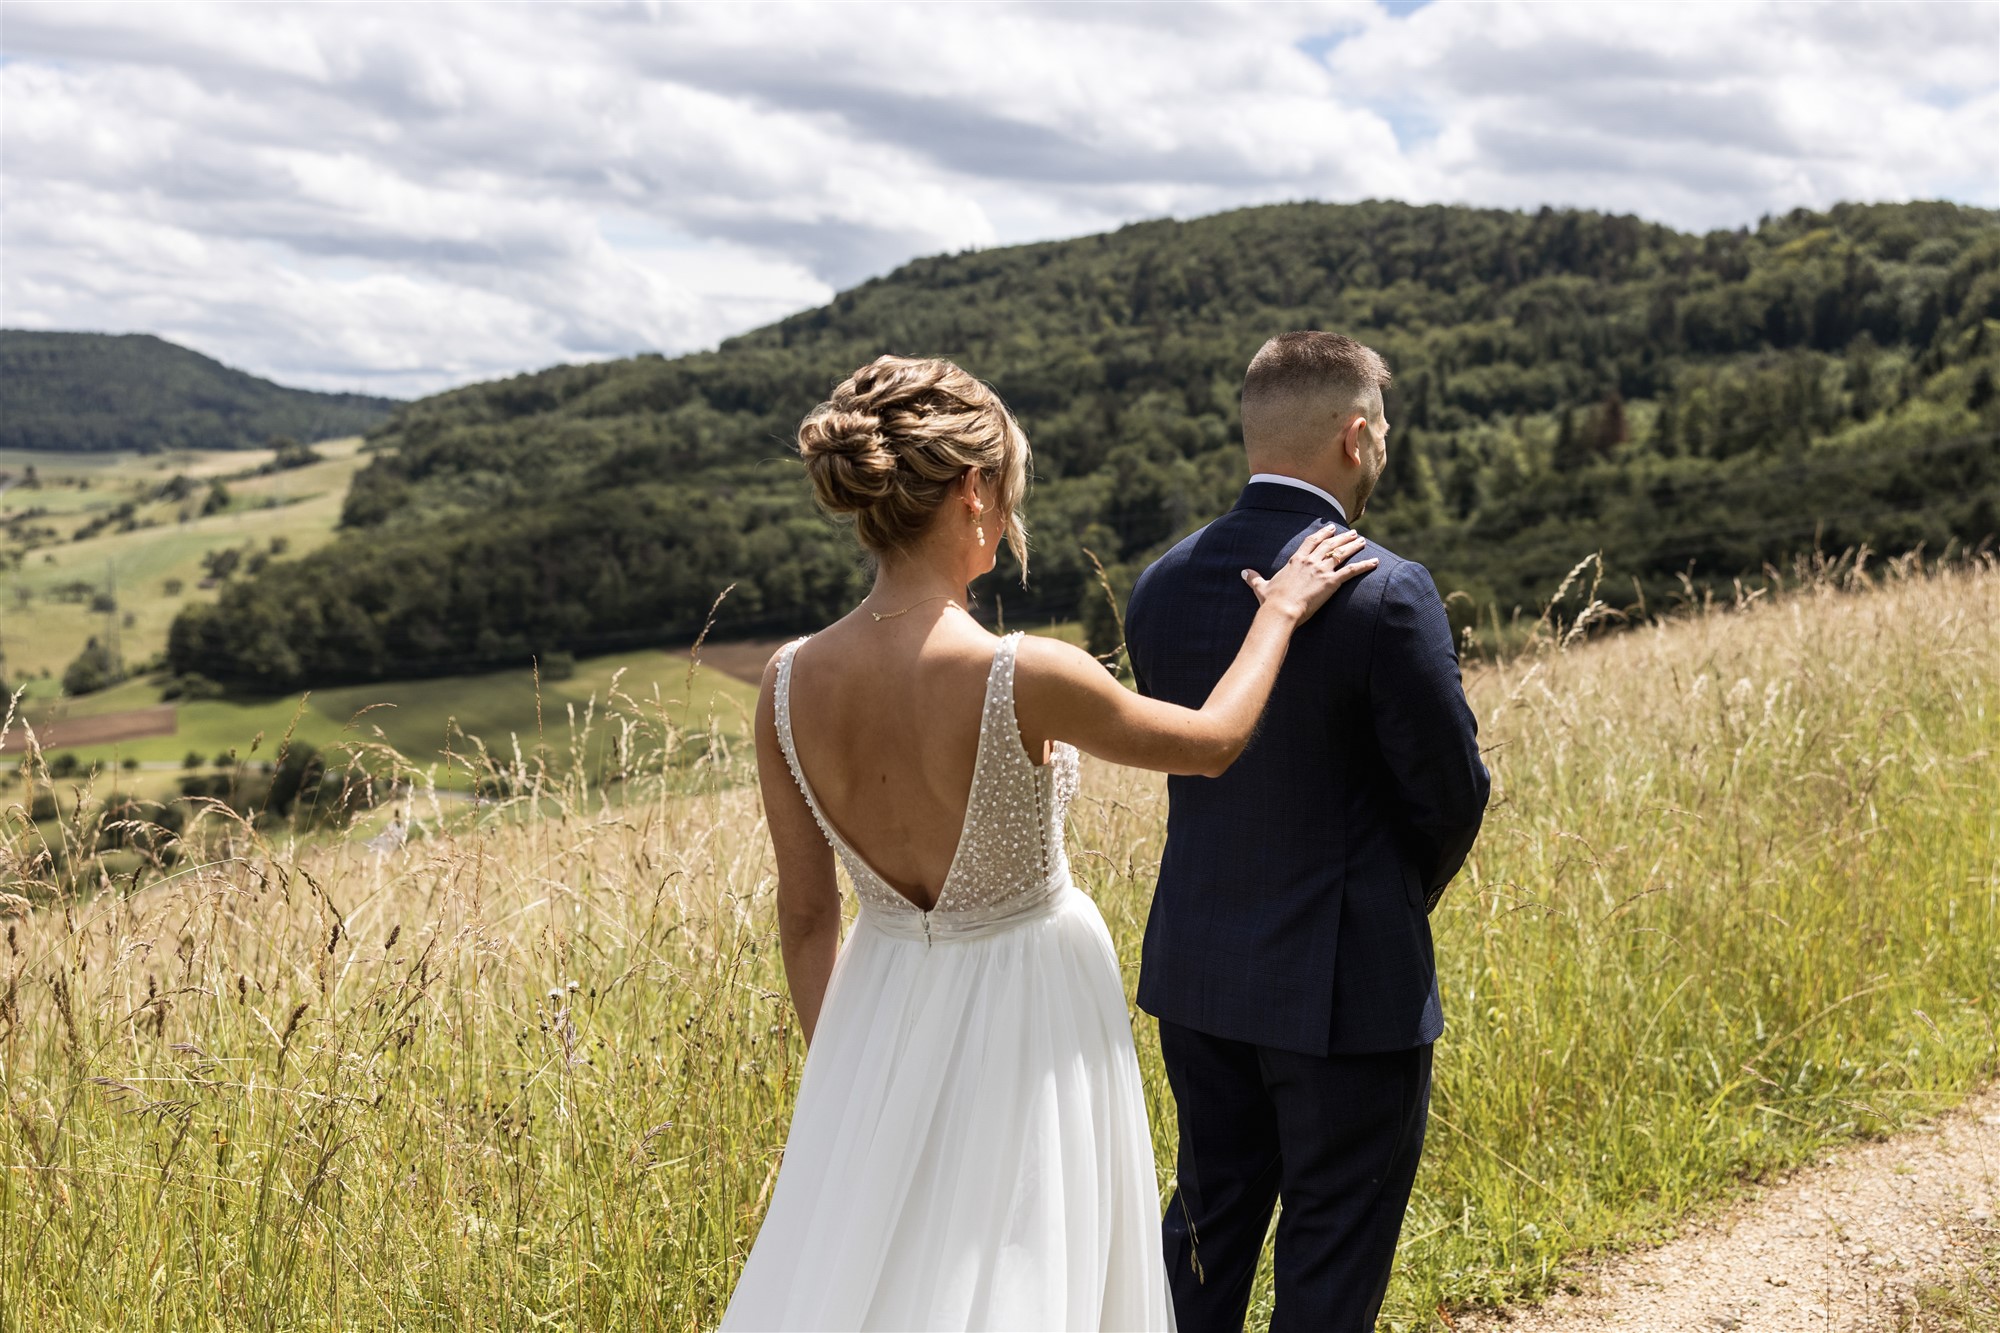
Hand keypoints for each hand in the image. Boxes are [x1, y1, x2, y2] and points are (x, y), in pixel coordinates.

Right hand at [1243, 523, 1376, 623]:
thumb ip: (1254, 578)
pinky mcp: (1331, 582)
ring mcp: (1321, 570)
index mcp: (1295, 561)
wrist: (1281, 610)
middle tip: (1351, 533)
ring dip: (1353, 546)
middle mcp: (1310, 562)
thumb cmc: (1271, 601)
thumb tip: (1244, 573)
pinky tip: (1375, 562)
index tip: (1330, 529)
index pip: (1311, 542)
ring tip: (1362, 541)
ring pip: (1341, 553)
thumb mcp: (1261, 587)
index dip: (1322, 534)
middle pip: (1329, 544)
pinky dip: (1364, 565)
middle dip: (1342, 537)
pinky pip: (1351, 571)